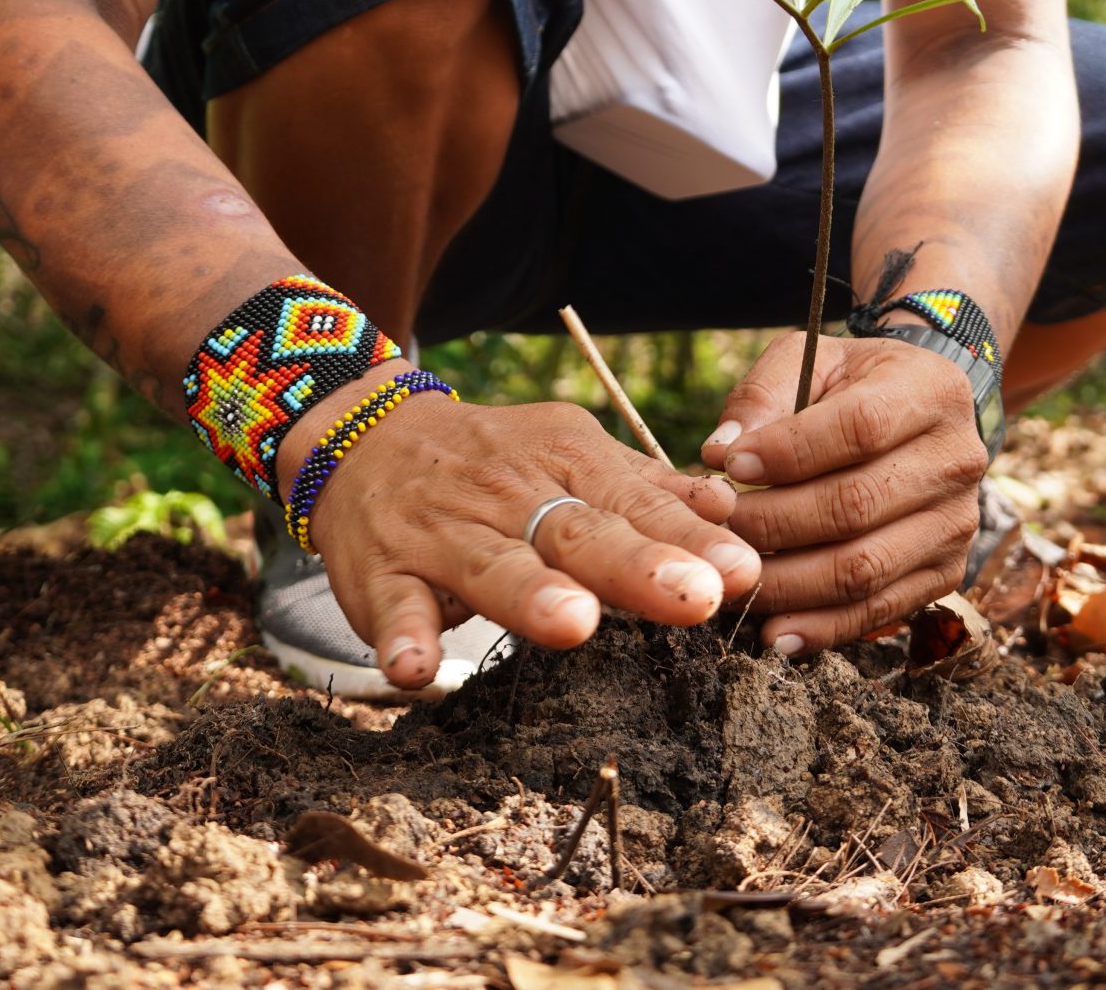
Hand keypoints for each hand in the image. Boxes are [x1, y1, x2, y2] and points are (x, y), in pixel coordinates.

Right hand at [293, 365, 761, 691]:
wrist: (364, 435)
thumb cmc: (493, 461)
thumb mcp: (570, 455)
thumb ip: (647, 489)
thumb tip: (729, 509)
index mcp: (565, 460)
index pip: (634, 502)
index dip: (687, 538)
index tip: (741, 571)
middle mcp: (508, 493)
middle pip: (576, 532)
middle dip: (635, 566)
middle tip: (694, 598)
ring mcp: (442, 531)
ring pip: (490, 564)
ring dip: (530, 595)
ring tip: (573, 625)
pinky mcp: (381, 571)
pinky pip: (392, 607)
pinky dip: (402, 637)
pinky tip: (417, 670)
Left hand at [699, 332, 988, 655]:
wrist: (919, 416)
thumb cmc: (852, 385)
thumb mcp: (812, 359)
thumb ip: (763, 394)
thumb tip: (720, 452)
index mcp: (930, 392)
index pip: (860, 428)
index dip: (789, 452)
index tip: (730, 465)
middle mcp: (956, 460)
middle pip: (856, 505)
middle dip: (773, 524)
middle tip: (717, 530)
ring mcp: (956, 523)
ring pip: (864, 568)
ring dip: (788, 584)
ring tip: (734, 580)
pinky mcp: (945, 572)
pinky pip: (879, 611)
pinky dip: (822, 628)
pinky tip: (774, 634)